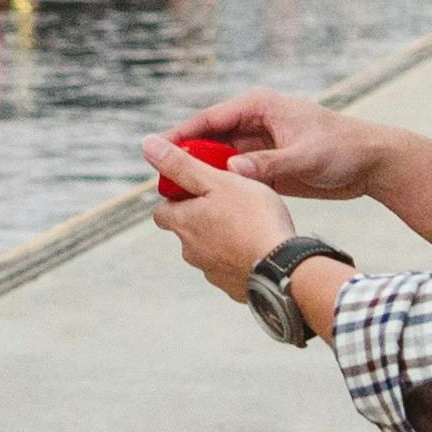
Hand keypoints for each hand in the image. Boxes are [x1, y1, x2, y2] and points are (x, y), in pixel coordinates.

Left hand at [143, 141, 297, 312]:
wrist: (282, 268)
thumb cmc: (254, 221)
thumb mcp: (217, 181)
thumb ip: (181, 165)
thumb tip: (148, 145)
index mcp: (184, 224)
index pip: (162, 211)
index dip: (175, 198)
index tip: (195, 188)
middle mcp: (191, 251)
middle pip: (186, 230)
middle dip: (202, 217)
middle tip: (227, 201)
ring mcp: (212, 271)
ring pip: (209, 249)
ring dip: (221, 237)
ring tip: (248, 222)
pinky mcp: (233, 286)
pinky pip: (230, 267)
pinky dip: (239, 256)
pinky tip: (259, 245)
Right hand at [175, 86, 378, 202]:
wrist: (372, 164)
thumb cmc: (342, 149)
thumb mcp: (305, 157)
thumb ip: (268, 164)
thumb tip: (231, 170)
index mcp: (259, 106)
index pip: (210, 118)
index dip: (181, 134)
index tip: (156, 149)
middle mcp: (254, 122)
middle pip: (209, 139)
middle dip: (186, 157)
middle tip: (159, 180)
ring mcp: (259, 145)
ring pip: (219, 158)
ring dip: (201, 174)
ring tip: (175, 196)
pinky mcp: (267, 165)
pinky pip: (234, 174)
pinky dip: (219, 185)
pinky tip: (203, 204)